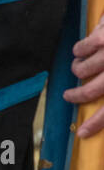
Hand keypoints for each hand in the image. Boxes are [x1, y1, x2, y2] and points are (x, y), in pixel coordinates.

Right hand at [63, 12, 103, 136]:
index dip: (94, 124)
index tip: (82, 132)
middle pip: (88, 91)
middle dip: (75, 95)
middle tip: (69, 95)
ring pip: (81, 68)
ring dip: (78, 67)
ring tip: (78, 65)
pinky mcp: (102, 36)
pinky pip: (82, 47)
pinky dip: (80, 48)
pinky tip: (85, 46)